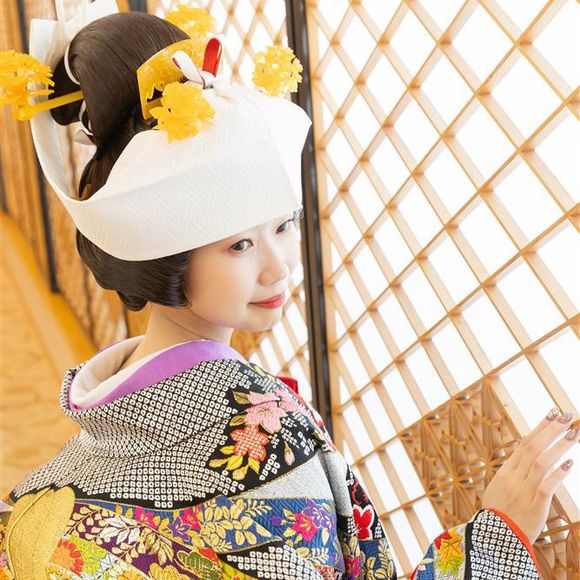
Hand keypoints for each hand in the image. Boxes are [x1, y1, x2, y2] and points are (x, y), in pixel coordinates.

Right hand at [481, 407, 577, 543]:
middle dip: (551, 430)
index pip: (525, 443)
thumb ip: (514, 473)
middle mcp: (514, 477)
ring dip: (558, 446)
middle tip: (567, 415)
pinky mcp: (533, 506)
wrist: (494, 538)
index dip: (540, 428)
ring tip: (574, 433)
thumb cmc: (500, 514)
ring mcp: (523, 490)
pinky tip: (569, 463)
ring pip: (541, 462)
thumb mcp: (500, 488)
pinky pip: (546, 486)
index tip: (553, 413)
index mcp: (506, 471)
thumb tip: (526, 457)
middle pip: (533, 448)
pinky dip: (558, 473)